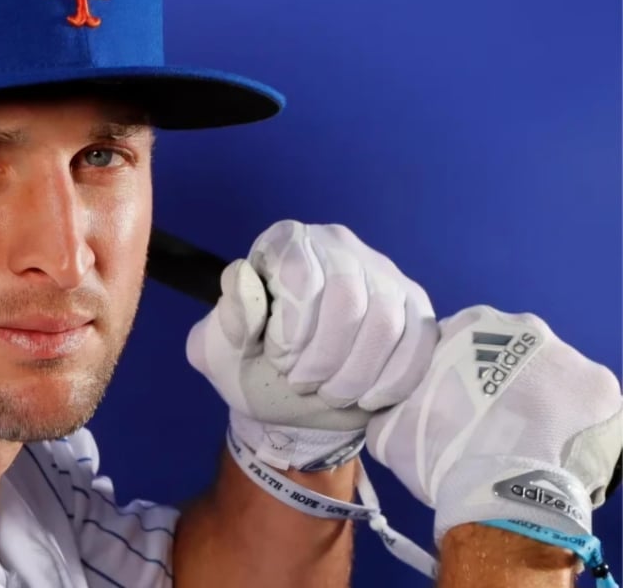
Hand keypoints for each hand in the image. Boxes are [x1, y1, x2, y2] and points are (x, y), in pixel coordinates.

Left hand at [187, 220, 438, 470]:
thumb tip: (241, 274)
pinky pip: (419, 338)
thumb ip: (229, 316)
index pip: (299, 274)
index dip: (291, 330)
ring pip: (386, 319)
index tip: (279, 361)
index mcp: (283, 242)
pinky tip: (368, 399)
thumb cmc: (252, 365)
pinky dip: (394, 378)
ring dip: (358, 372)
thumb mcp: (220, 348)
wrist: (293, 395)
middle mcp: (336, 244)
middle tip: (304, 384)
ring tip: (332, 395)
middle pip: (348, 297)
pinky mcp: (413, 305)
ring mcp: (380, 272)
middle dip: (326, 356)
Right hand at [366, 305, 622, 543]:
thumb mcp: (390, 429)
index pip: (453, 344)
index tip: (446, 409)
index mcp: (468, 325)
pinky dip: (567, 425)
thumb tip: (381, 408)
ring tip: (520, 444)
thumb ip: (387, 407)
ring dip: (533, 402)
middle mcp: (523, 327)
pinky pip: (580, 407)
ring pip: (546, 378)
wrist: (504, 491)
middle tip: (483, 427)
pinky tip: (551, 451)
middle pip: (505, 356)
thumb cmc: (443, 449)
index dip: (448, 378)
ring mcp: (570, 355)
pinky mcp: (603, 391)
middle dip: (496, 384)